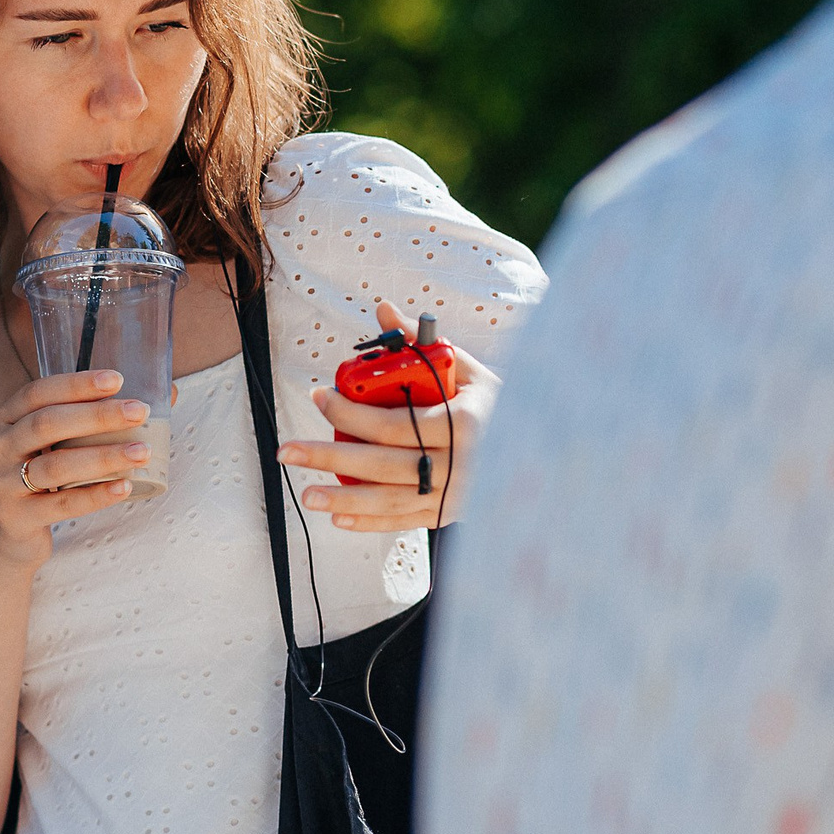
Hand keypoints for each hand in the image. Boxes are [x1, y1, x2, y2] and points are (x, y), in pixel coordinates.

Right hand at [0, 368, 147, 569]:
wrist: (0, 539)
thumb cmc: (36, 481)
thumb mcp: (48, 447)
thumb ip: (90, 423)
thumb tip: (165, 396)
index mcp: (6, 420)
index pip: (38, 392)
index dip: (76, 384)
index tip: (116, 380)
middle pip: (47, 424)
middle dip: (97, 415)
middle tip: (140, 412)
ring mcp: (3, 484)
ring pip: (56, 466)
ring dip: (103, 456)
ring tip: (142, 452)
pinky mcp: (16, 518)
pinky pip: (61, 505)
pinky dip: (95, 495)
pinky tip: (124, 488)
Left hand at [275, 300, 499, 531]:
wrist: (546, 452)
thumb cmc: (499, 404)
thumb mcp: (467, 370)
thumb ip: (423, 344)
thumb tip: (384, 311)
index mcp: (464, 424)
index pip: (393, 422)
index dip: (350, 411)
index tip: (319, 396)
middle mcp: (460, 465)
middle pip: (381, 464)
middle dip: (328, 456)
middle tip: (287, 451)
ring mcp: (456, 496)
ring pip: (389, 501)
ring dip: (342, 499)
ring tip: (305, 495)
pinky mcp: (451, 516)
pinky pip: (403, 521)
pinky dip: (370, 522)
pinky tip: (338, 517)